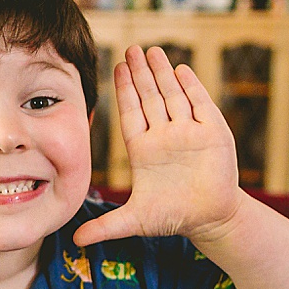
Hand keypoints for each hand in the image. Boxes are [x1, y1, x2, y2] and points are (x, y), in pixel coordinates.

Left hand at [74, 45, 244, 247]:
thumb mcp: (135, 221)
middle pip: (151, 97)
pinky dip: (192, 88)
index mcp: (144, 149)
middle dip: (141, 73)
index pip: (132, 113)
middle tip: (131, 48)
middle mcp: (165, 135)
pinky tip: (181, 69)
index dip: (125, 90)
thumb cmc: (173, 217)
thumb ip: (106, 227)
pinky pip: (200, 105)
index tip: (116, 67)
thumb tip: (76, 241)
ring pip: (173, 96)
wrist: (211, 220)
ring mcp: (189, 132)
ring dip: (163, 73)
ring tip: (152, 51)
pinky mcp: (213, 134)